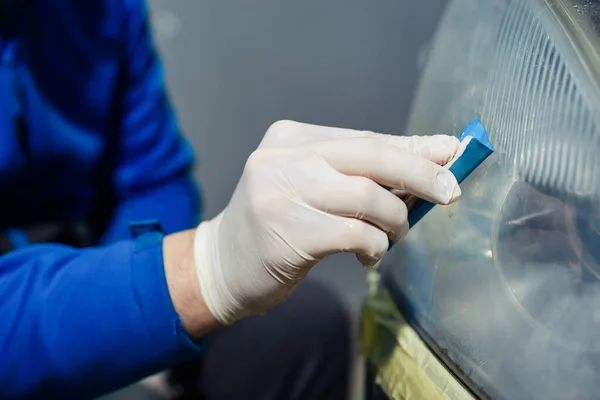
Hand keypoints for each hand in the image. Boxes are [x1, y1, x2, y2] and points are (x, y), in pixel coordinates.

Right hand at [193, 120, 460, 323]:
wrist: (221, 265)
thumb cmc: (278, 224)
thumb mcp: (313, 187)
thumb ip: (361, 174)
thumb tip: (429, 160)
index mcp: (291, 137)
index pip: (366, 138)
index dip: (414, 148)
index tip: (452, 154)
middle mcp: (283, 157)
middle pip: (371, 156)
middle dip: (421, 173)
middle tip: (451, 192)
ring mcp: (280, 193)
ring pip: (368, 195)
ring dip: (397, 219)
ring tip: (396, 234)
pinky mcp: (286, 233)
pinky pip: (355, 232)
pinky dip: (375, 245)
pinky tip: (370, 255)